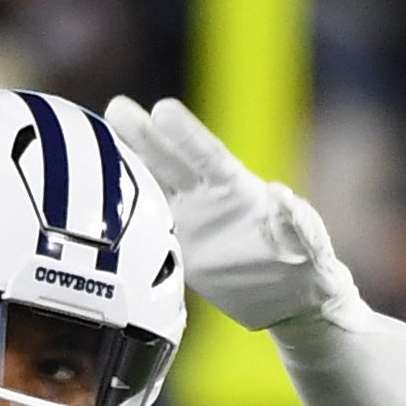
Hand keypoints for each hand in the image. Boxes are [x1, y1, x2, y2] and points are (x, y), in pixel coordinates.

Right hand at [102, 94, 353, 329]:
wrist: (288, 298)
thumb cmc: (306, 265)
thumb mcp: (309, 244)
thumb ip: (297, 224)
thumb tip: (285, 202)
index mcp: (240, 191)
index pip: (207, 156)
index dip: (185, 135)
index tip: (162, 110)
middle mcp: (210, 199)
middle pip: (171, 162)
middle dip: (143, 136)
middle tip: (116, 108)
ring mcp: (191, 220)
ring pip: (153, 186)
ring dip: (127, 165)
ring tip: (96, 141)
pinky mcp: (179, 246)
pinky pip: (148, 224)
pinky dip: (126, 211)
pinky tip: (98, 199)